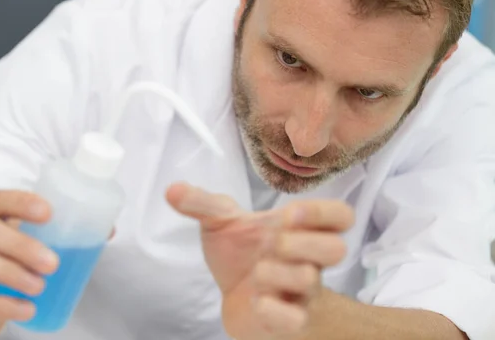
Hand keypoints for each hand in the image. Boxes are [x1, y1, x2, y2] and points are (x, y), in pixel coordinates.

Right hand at [0, 191, 58, 339]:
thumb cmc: (1, 259)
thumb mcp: (20, 240)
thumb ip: (54, 232)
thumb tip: (105, 230)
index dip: (19, 202)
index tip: (48, 214)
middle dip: (18, 244)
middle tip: (52, 263)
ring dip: (8, 272)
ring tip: (39, 287)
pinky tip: (25, 309)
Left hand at [166, 183, 353, 339]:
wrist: (238, 300)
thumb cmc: (241, 256)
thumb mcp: (221, 223)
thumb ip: (201, 204)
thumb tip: (172, 189)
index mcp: (298, 230)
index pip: (340, 216)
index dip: (323, 213)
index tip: (289, 214)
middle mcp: (308, 260)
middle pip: (337, 248)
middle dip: (301, 243)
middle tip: (271, 244)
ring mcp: (302, 294)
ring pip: (309, 280)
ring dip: (273, 272)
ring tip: (256, 273)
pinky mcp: (291, 323)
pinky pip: (293, 319)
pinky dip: (269, 308)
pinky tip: (256, 300)